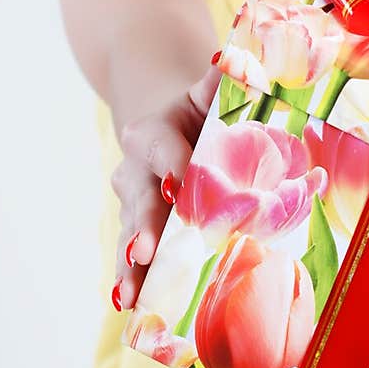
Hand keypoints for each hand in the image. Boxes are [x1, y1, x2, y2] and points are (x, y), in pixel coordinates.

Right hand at [109, 58, 223, 310]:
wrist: (164, 131)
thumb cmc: (198, 114)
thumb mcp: (209, 94)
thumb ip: (223, 82)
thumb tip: (239, 61)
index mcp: (149, 133)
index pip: (159, 147)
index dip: (171, 163)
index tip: (181, 182)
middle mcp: (133, 172)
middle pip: (141, 200)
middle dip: (146, 226)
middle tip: (148, 250)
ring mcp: (132, 207)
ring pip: (132, 236)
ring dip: (131, 266)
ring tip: (131, 292)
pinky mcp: (138, 234)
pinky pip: (133, 260)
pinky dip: (132, 282)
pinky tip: (129, 306)